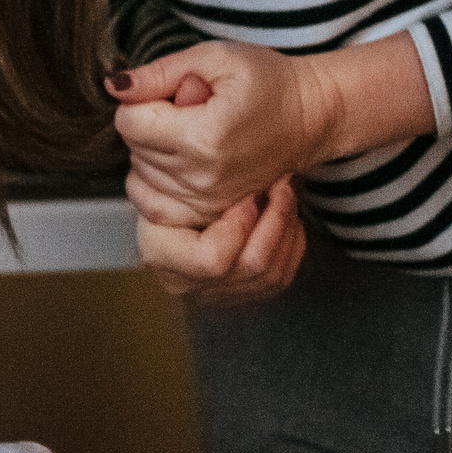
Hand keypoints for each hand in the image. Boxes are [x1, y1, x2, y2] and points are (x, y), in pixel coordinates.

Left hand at [107, 43, 338, 228]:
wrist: (310, 115)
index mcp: (202, 137)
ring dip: (153, 152)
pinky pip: (157, 206)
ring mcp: (208, 200)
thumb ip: (159, 73)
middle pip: (133, 148)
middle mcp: (202, 177)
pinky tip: (180, 160)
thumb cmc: (269, 82)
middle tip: (187, 109)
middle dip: (148, 124)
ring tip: (190, 132)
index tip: (171, 92)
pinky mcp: (211, 212)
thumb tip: (115, 85)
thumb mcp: (214, 58)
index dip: (141, 99)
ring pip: (140, 176)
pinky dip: (157, 182)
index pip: (128, 122)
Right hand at [132, 173, 305, 304]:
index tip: (248, 195)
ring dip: (287, 230)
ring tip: (287, 196)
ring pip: (271, 276)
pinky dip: (292, 246)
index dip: (238, 227)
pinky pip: (279, 279)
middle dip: (276, 220)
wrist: (163, 213)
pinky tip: (288, 219)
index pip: (212, 259)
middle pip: (251, 266)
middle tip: (282, 186)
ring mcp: (217, 294)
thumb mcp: (161, 178)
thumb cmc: (159, 190)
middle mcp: (189, 283)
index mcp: (161, 255)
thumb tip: (220, 158)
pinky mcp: (239, 294)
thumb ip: (184, 177)